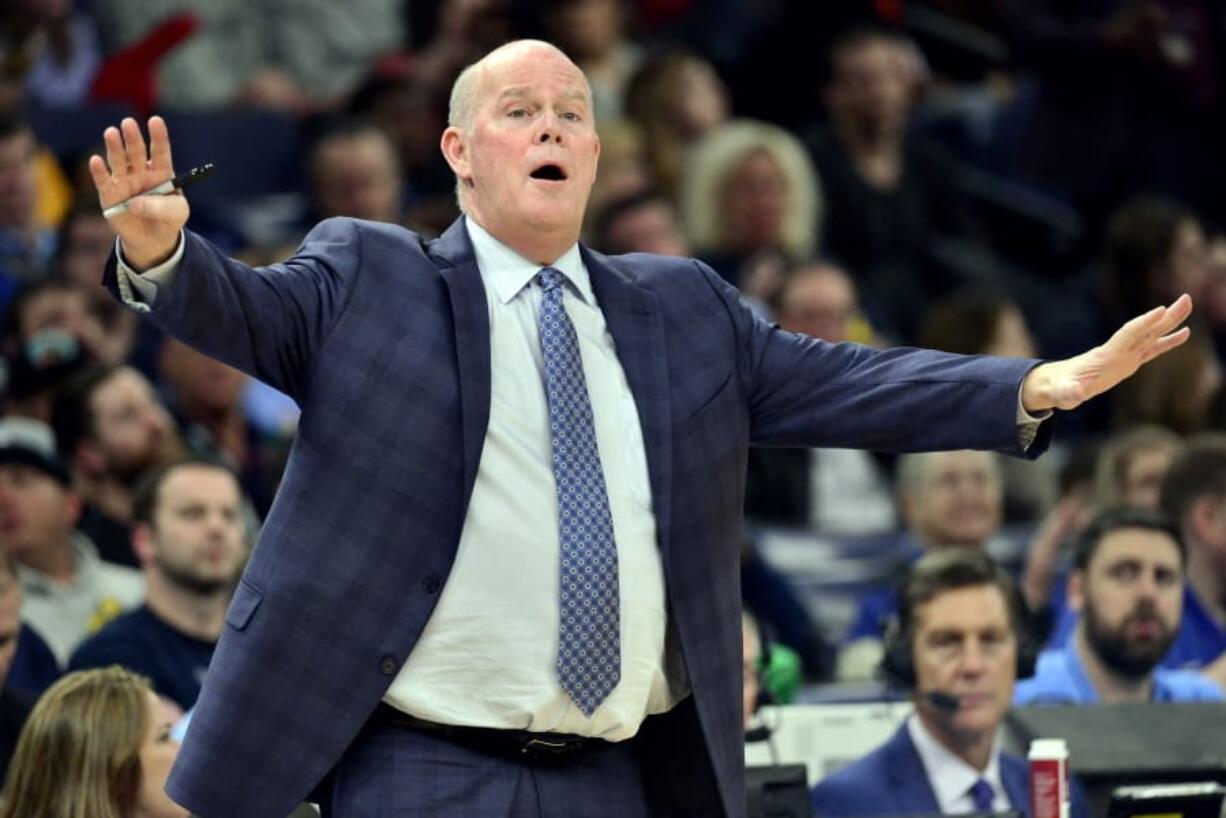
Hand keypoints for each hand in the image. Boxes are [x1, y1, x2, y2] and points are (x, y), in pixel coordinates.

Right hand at [88, 116, 187, 271]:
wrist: (153, 240)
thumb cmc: (168, 220)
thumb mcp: (176, 214)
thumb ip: (160, 207)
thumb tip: (135, 204)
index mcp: (162, 172)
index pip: (161, 151)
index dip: (158, 136)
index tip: (155, 121)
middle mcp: (141, 172)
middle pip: (137, 152)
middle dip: (133, 138)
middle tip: (128, 123)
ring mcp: (124, 181)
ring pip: (118, 161)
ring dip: (114, 148)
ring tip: (111, 133)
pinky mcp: (109, 194)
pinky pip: (103, 181)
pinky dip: (98, 171)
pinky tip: (96, 161)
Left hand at [1021, 294, 1192, 412]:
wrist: (1055, 383)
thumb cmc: (1058, 388)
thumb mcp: (1062, 392)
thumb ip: (1069, 391)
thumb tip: (1075, 392)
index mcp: (1105, 355)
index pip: (1127, 335)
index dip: (1143, 323)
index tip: (1160, 310)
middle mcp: (1118, 351)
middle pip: (1145, 329)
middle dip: (1165, 316)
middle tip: (1186, 299)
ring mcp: (1124, 355)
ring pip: (1151, 335)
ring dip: (1170, 322)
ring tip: (1188, 305)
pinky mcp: (1128, 362)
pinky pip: (1152, 350)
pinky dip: (1168, 341)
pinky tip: (1185, 334)